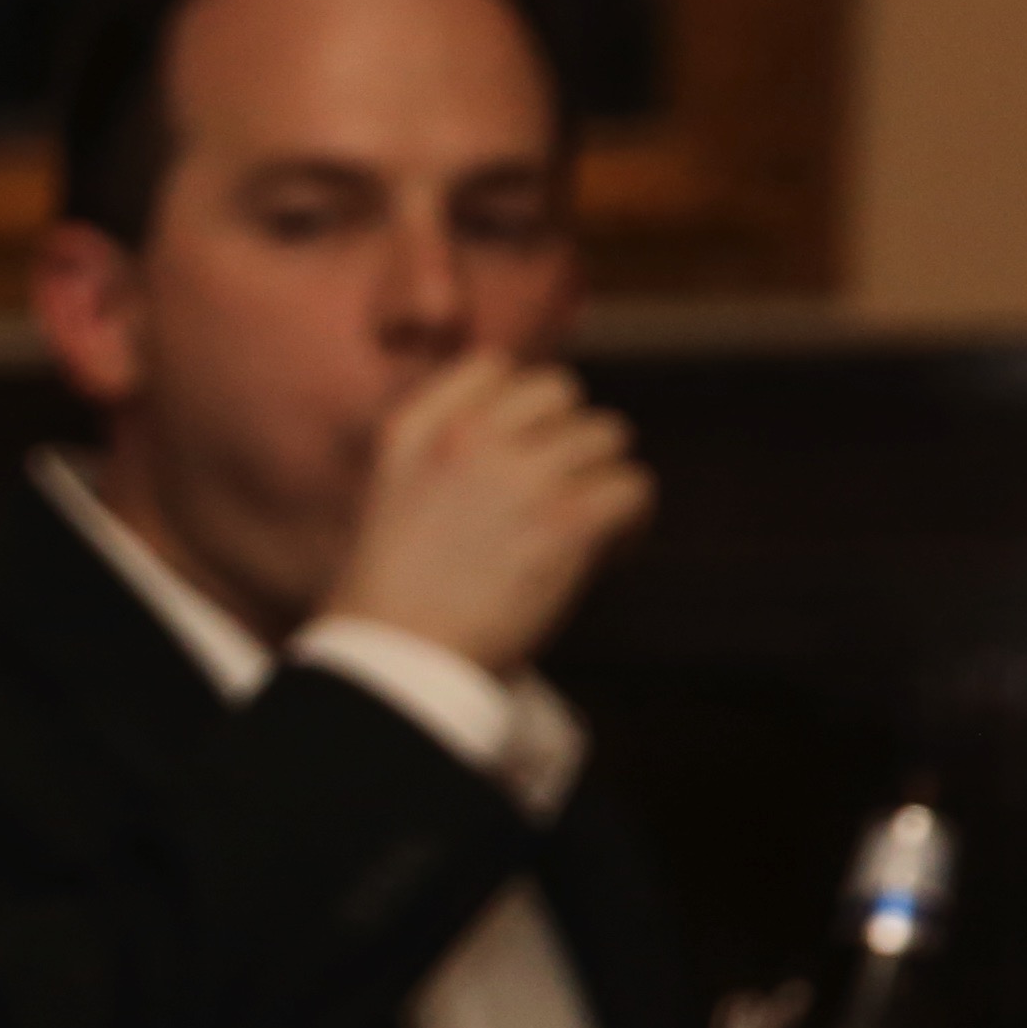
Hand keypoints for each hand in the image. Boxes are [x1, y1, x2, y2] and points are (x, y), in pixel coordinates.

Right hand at [328, 354, 650, 675]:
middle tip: (560, 491)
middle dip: (566, 438)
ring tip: (586, 525)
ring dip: (601, 477)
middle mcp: (468, 439)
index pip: (493, 368)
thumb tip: (531, 437)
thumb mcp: (393, 498)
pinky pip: (633, 488)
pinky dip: (630, 520)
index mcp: (415, 432)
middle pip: (561, 394)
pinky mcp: (566, 520)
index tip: (519, 449)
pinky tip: (607, 550)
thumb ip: (441, 453)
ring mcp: (520, 475)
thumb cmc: (394, 600)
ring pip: (608, 435)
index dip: (518, 406)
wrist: (397, 659)